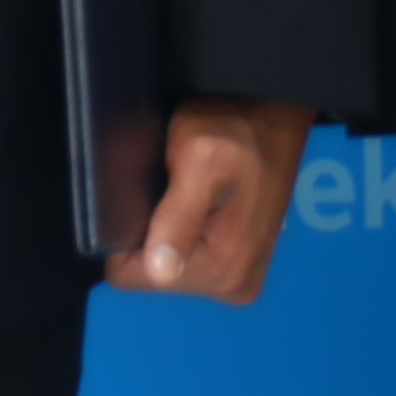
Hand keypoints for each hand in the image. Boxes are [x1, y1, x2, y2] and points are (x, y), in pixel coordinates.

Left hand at [112, 97, 311, 303]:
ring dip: (161, 228)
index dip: (123, 236)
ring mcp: (237, 273)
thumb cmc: (234, 129)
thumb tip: (162, 271)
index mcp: (223, 270)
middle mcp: (233, 283)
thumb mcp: (198, 160)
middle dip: (146, 232)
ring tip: (177, 188)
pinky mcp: (236, 259)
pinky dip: (177, 226)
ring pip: (163, 261)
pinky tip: (188, 197)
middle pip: (148, 272)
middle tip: (164, 187)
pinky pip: (184, 253)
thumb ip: (178, 217)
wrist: (272, 113)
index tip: (142, 197)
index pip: (131, 275)